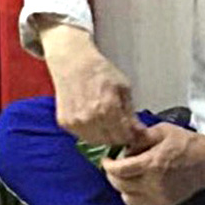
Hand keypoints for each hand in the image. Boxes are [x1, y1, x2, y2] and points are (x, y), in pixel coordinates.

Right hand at [42, 26, 143, 149]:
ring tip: (107, 122)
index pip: (124, 136)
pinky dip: (90, 132)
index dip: (131, 135)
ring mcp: (76, 122)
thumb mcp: (123, 87)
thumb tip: (139, 131)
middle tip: (121, 126)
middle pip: (111, 141)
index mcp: (108, 109)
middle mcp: (91, 119)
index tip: (133, 131)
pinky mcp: (65, 123)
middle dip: (119, 136)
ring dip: (104, 136)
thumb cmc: (100, 71)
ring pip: (96, 141)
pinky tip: (93, 119)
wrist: (73, 63)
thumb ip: (130, 112)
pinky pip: (82, 136)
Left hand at [102, 123, 204, 204]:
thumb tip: (123, 141)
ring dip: (121, 188)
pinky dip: (132, 202)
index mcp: (152, 163)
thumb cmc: (186, 144)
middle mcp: (153, 184)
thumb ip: (141, 135)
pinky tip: (134, 191)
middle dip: (112, 176)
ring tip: (125, 178)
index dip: (108, 166)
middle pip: (120, 185)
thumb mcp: (163, 131)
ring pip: (127, 199)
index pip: (120, 170)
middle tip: (113, 167)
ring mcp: (159, 197)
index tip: (106, 160)